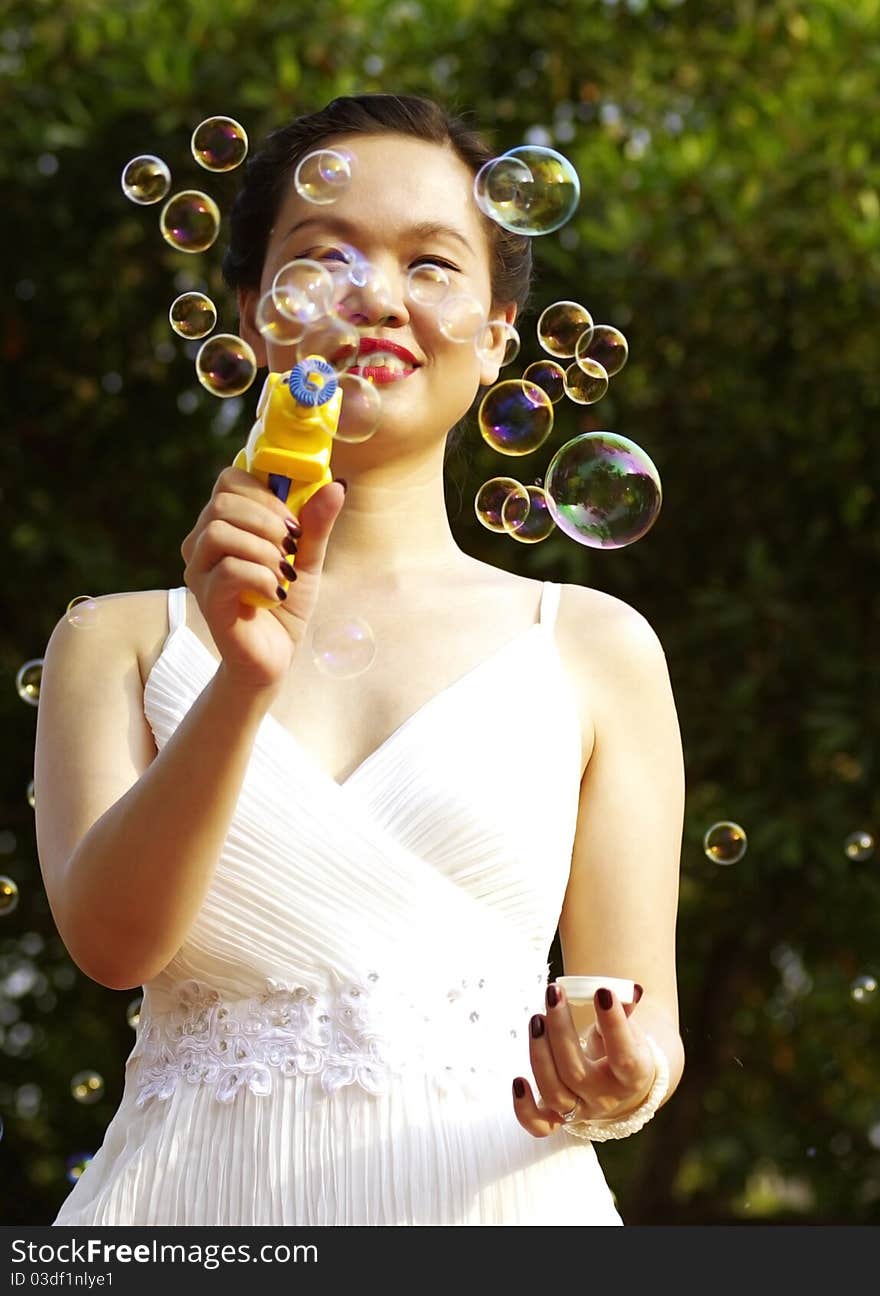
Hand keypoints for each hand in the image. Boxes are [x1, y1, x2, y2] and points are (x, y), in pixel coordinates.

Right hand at [180, 467, 345, 692]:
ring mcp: (200, 571)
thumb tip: (337, 486)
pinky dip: (262, 577)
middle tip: (293, 549)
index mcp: (224, 524)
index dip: (266, 493)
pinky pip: (229, 570)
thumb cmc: (284, 605)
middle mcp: (202, 543)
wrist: (273, 658)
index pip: (230, 480)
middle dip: (268, 521)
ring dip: (264, 550)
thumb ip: (317, 524)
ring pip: (220, 533)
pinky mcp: (207, 599)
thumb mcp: (307, 559)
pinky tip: (276, 593)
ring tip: (283, 574)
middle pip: (223, 503)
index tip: (294, 522)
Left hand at [512, 983, 655, 1137]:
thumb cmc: (623, 1047)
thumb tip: (630, 990)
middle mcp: (606, 1097)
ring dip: (539, 1054)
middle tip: (553, 994)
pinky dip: (524, 1108)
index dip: (614, 1024)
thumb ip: (626, 1010)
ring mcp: (581, 1110)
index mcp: (632, 1075)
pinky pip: (539, 1125)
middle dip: (560, 1030)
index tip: (602, 991)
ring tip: (537, 1019)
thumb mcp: (630, 1029)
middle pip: (576, 1072)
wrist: (620, 1083)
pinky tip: (517, 1081)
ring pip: (554, 1092)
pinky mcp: (558, 1118)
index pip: (624, 1055)